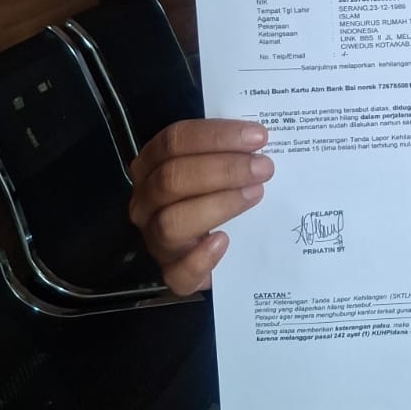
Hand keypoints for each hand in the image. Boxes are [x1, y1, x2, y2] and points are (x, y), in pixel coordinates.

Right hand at [128, 119, 273, 295]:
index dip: (216, 136)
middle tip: (264, 168)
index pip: (174, 141)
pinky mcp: (172, 273)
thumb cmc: (221, 194)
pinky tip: (224, 241)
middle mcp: (146, 201)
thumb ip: (232, 150)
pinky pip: (178, 272)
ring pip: (172, 222)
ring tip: (255, 195)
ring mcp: (155, 239)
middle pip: (171, 179)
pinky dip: (201, 258)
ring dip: (218, 205)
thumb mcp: (222, 166)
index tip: (258, 137)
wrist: (226, 248)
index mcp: (152, 165)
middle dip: (223, 169)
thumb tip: (260, 136)